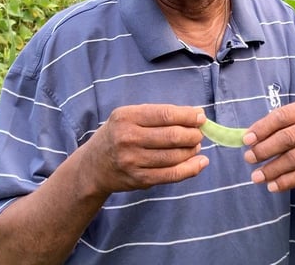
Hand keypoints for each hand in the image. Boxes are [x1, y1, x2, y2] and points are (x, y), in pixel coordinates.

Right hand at [82, 104, 208, 194]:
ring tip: (195, 146)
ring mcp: (133, 161)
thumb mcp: (128, 117)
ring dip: (192, 150)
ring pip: (175, 156)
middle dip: (193, 134)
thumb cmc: (117, 135)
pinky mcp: (139, 179)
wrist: (93, 166)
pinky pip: (171, 175)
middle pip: (172, 136)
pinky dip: (191, 169)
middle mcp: (128, 138)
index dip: (188, 116)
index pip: (165, 114)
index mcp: (126, 117)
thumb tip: (196, 115)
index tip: (200, 117)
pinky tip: (201, 162)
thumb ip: (158, 115)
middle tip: (199, 133)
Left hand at [243, 98, 294, 191]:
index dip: (261, 129)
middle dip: (264, 150)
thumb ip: (273, 127)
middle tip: (248, 159)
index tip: (246, 141)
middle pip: (287, 138)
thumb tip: (247, 139)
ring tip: (256, 177)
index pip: (281, 116)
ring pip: (294, 159)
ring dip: (272, 169)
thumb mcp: (294, 122)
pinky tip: (272, 186)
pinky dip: (286, 182)